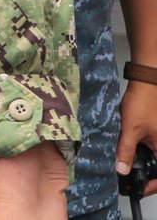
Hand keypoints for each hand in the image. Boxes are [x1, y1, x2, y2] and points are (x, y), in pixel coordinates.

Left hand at [118, 76, 156, 196]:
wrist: (146, 83)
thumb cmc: (143, 103)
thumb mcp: (130, 129)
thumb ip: (125, 150)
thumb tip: (121, 170)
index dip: (150, 187)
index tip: (136, 190)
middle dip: (145, 178)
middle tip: (129, 183)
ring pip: (153, 160)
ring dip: (142, 166)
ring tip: (126, 171)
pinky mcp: (155, 134)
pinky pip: (150, 150)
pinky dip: (141, 155)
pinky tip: (127, 154)